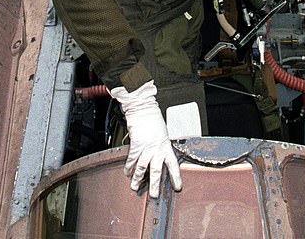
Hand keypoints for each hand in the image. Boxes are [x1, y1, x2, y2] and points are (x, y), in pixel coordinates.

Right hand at [111, 80, 181, 197]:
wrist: (143, 109)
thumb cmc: (153, 119)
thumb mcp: (162, 133)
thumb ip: (161, 146)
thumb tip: (158, 156)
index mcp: (166, 146)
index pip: (173, 165)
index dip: (176, 177)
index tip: (177, 187)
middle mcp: (157, 149)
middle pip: (156, 171)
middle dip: (155, 185)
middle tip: (154, 196)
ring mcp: (146, 148)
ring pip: (142, 168)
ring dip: (138, 179)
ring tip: (135, 187)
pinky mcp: (136, 145)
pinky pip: (132, 159)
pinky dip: (129, 167)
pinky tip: (127, 172)